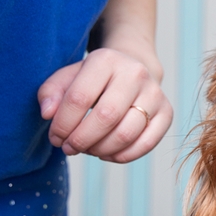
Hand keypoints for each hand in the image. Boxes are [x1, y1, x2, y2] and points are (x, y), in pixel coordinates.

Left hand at [38, 47, 172, 162]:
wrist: (132, 70)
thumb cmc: (93, 79)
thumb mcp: (68, 77)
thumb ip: (50, 93)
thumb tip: (48, 113)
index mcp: (106, 60)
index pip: (79, 98)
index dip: (63, 124)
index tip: (55, 137)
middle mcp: (135, 73)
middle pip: (105, 117)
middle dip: (81, 140)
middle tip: (69, 148)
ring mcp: (155, 93)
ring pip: (126, 134)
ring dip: (100, 150)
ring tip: (87, 149)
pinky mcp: (167, 112)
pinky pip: (145, 144)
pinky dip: (122, 156)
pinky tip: (106, 153)